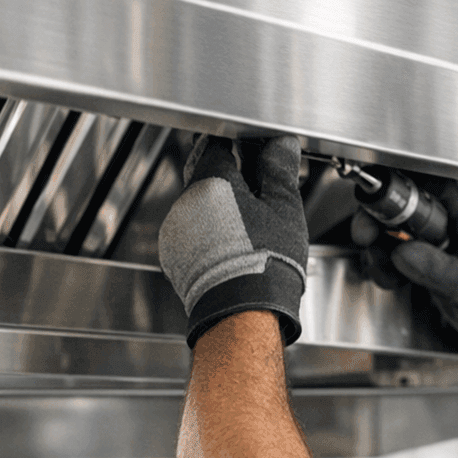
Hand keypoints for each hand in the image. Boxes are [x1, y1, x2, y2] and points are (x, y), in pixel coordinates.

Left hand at [158, 135, 306, 347]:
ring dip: (218, 208)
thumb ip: (279, 170)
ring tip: (249, 228)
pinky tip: (232, 248)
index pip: (216, 144)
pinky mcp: (173, 255)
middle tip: (257, 194)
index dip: (236, 146)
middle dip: (229, 180)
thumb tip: (281, 145)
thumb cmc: (266, 264)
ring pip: (198, 206)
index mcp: (213, 182)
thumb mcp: (284, 209)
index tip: (252, 153)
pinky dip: (207, 234)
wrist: (242, 313)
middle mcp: (186, 202)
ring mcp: (176, 230)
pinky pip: (190, 233)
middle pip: (205, 175)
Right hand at [351, 179, 457, 373]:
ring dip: (379, 251)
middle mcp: (447, 225)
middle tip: (365, 236)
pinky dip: (385, 267)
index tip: (379, 200)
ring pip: (393, 232)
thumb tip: (402, 252)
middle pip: (404, 207)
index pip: (433, 187)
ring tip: (387, 274)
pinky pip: (393, 253)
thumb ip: (436, 267)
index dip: (403, 188)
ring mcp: (433, 242)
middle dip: (379, 222)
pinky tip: (394, 281)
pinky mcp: (422, 259)